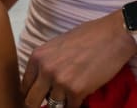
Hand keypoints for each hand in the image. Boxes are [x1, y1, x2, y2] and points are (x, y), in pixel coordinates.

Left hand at [21, 12, 135, 106]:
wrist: (112, 36)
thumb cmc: (87, 37)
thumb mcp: (56, 46)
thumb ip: (45, 63)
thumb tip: (42, 81)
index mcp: (37, 57)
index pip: (24, 85)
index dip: (32, 93)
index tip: (40, 96)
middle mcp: (45, 70)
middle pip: (31, 100)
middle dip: (40, 103)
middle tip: (52, 101)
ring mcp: (60, 81)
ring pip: (52, 106)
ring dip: (61, 103)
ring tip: (70, 95)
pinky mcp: (77, 91)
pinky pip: (71, 107)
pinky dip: (75, 104)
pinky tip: (81, 97)